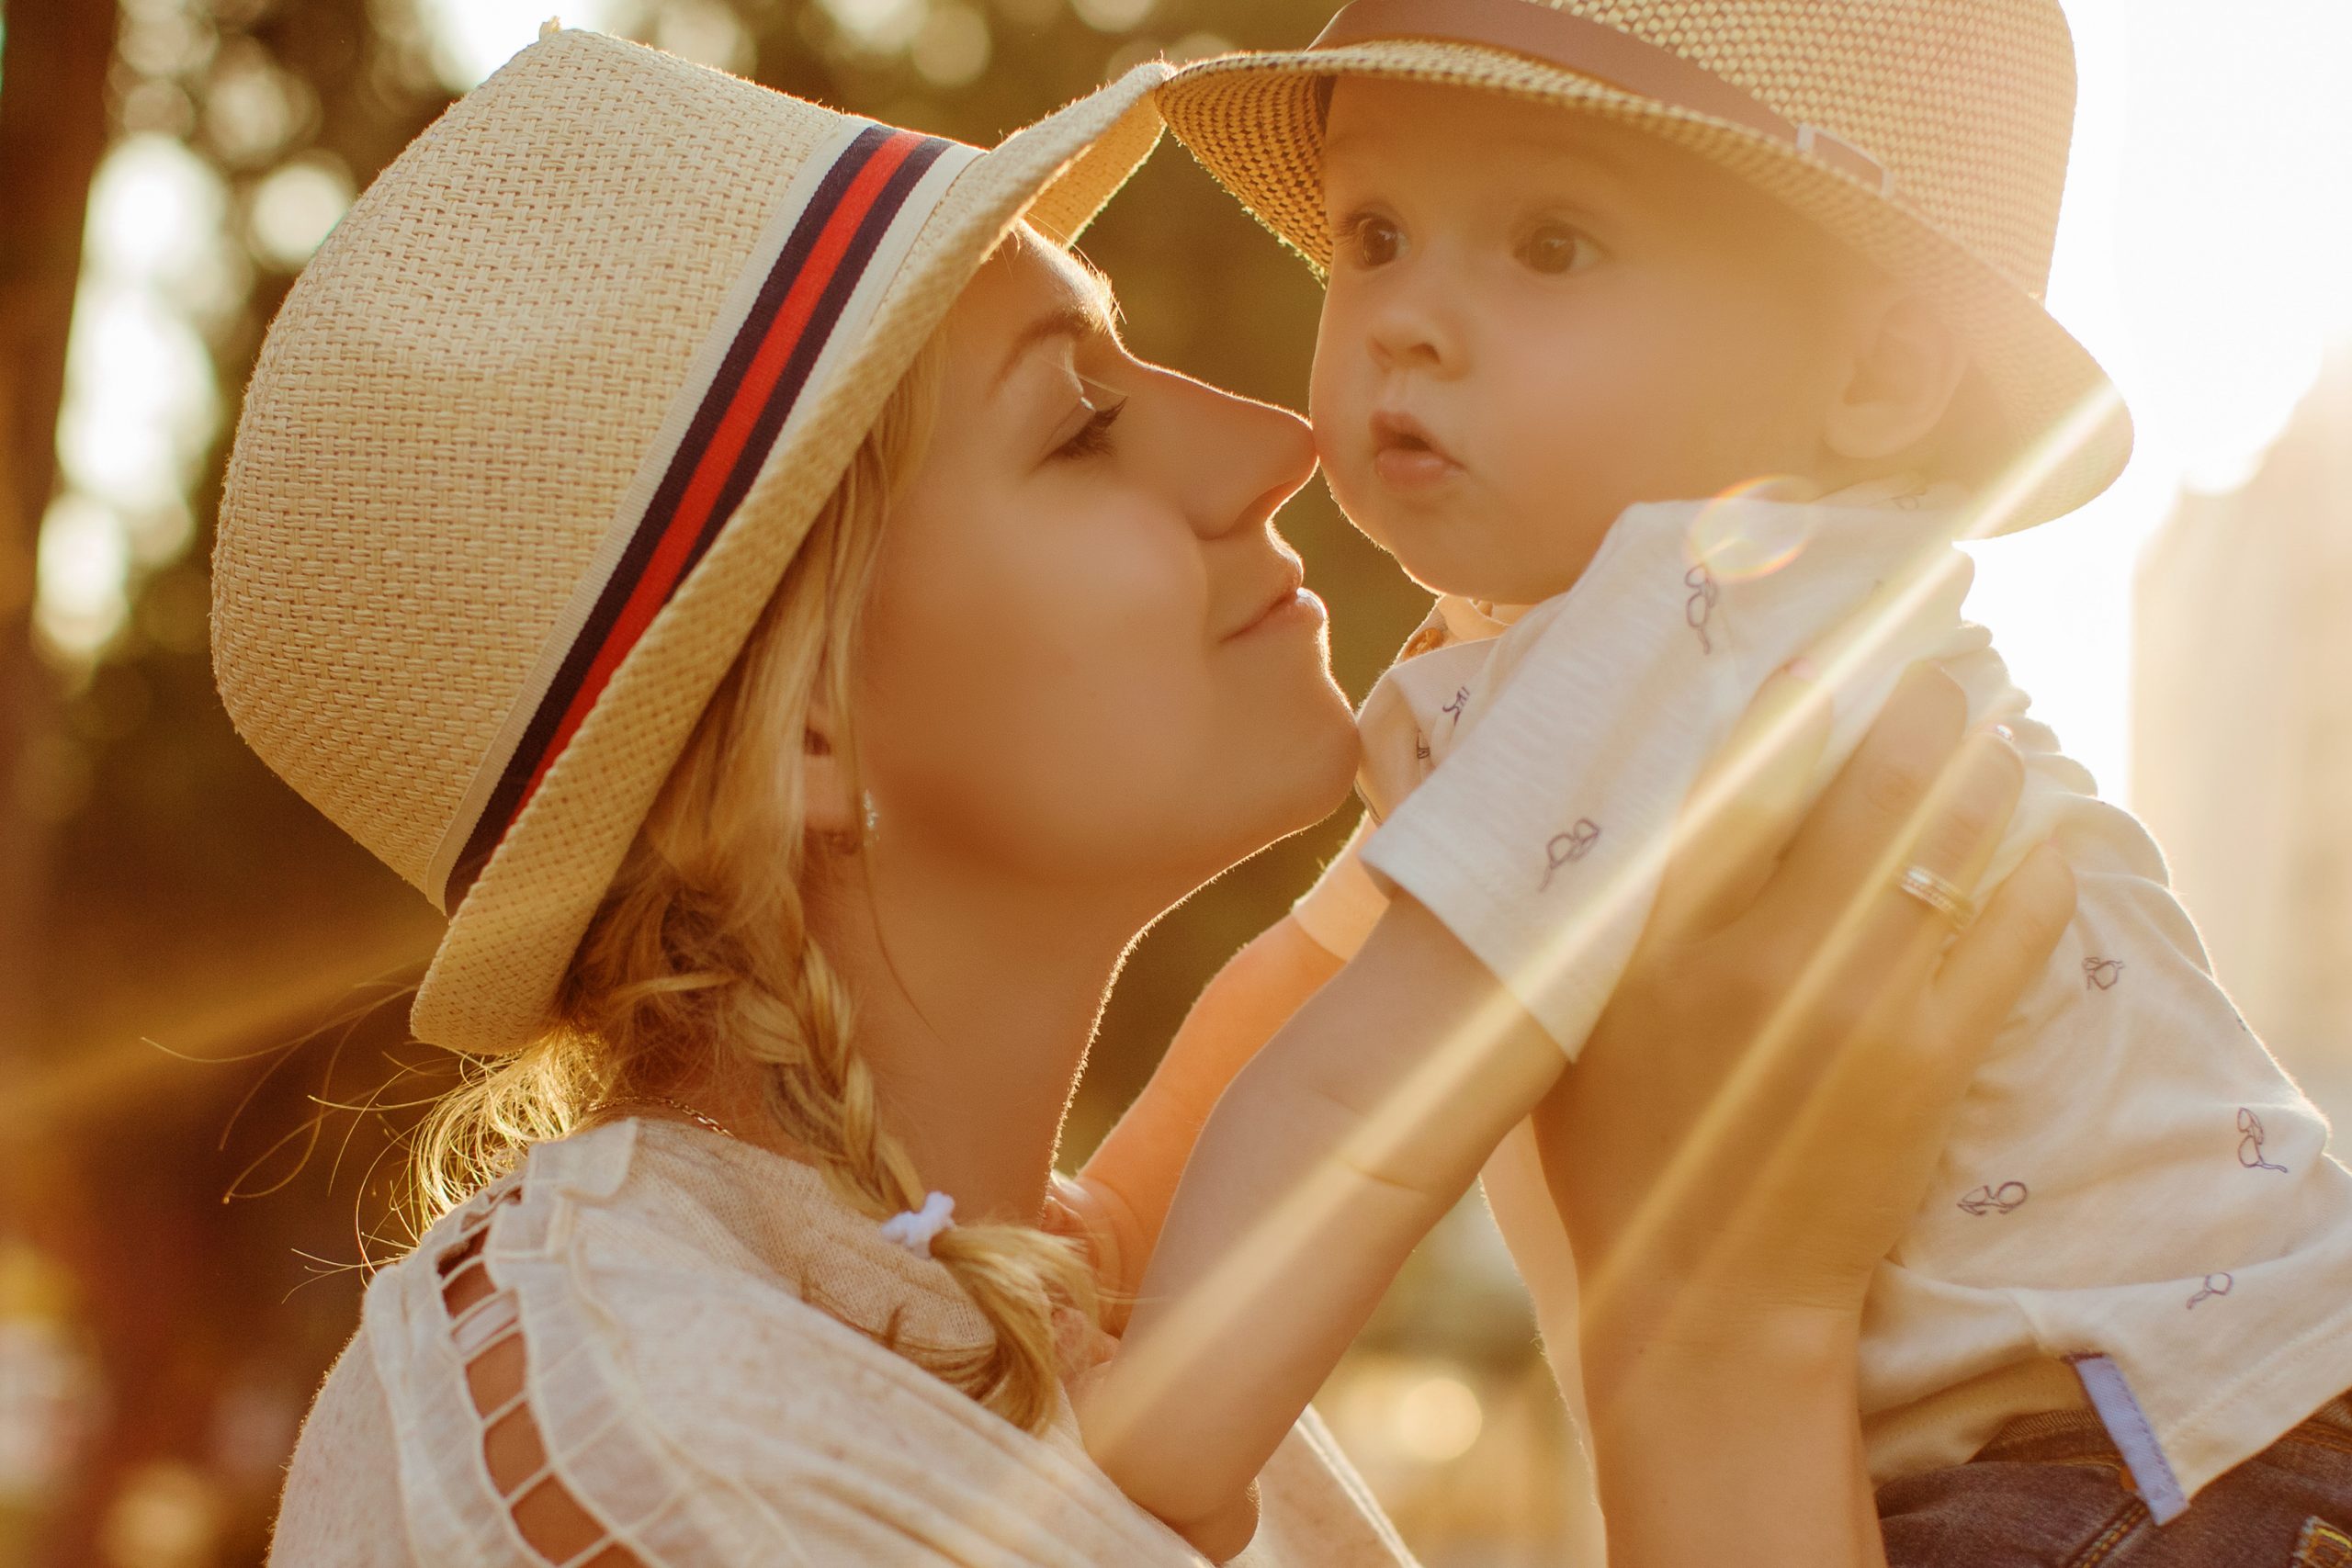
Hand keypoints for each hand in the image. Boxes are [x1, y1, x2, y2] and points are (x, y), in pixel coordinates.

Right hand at [1538, 663, 2075, 1356]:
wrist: (1705, 1298)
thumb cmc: (1615, 1155)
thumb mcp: (1568, 1024)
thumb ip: (1598, 918)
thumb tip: (1634, 802)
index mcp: (1654, 939)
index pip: (1731, 777)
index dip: (1786, 698)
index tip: (1819, 649)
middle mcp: (1756, 954)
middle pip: (1866, 786)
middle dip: (1918, 713)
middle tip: (1941, 676)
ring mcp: (1854, 1005)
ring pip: (1950, 844)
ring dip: (1984, 778)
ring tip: (1998, 743)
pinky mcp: (1930, 1060)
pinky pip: (2009, 936)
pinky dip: (2037, 878)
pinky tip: (2046, 847)